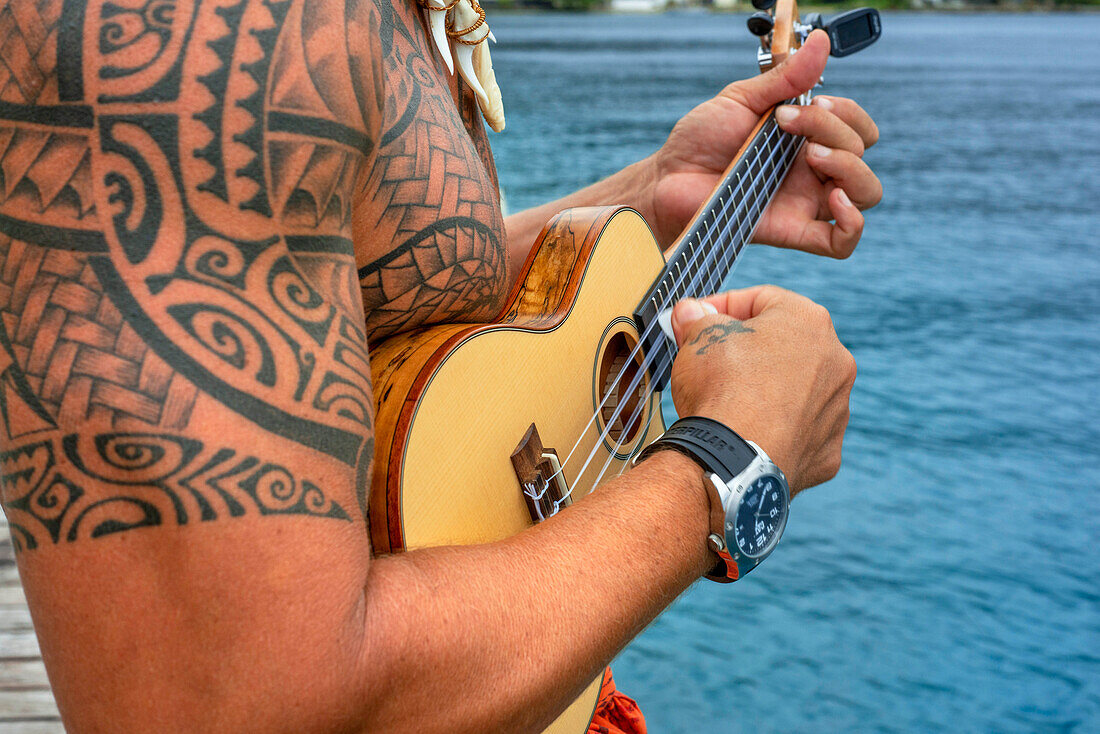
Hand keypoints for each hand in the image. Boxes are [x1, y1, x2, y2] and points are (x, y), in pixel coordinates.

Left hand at [646, 31, 881, 257]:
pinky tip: (833, 199)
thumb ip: (785, 78)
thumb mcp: (743, 99)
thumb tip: (819, 42)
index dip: (847, 112)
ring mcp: (806, 203)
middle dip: (834, 129)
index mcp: (807, 140)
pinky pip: (841, 242)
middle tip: (788, 124)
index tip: (814, 98)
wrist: (668, 177)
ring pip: (866, 194)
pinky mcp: (792, 232)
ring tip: (811, 156)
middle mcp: (812, 172)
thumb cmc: (700, 142)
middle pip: (861, 153)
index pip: (858, 128)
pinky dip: (852, 223)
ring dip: (850, 168)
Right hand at [668, 286, 856, 493]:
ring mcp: (837, 408)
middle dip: (748, 348)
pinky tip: (748, 432)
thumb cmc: (722, 389)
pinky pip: (800, 429)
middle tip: (711, 358)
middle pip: (785, 344)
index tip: (696, 319)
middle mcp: (836, 360)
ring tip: (730, 401)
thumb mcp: (698, 337)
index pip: (761, 300)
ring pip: (797, 388)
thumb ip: (697, 319)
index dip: (721, 306)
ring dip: (767, 389)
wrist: (736, 460)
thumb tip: (690, 312)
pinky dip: (777, 428)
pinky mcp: (828, 449)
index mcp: (808, 321)